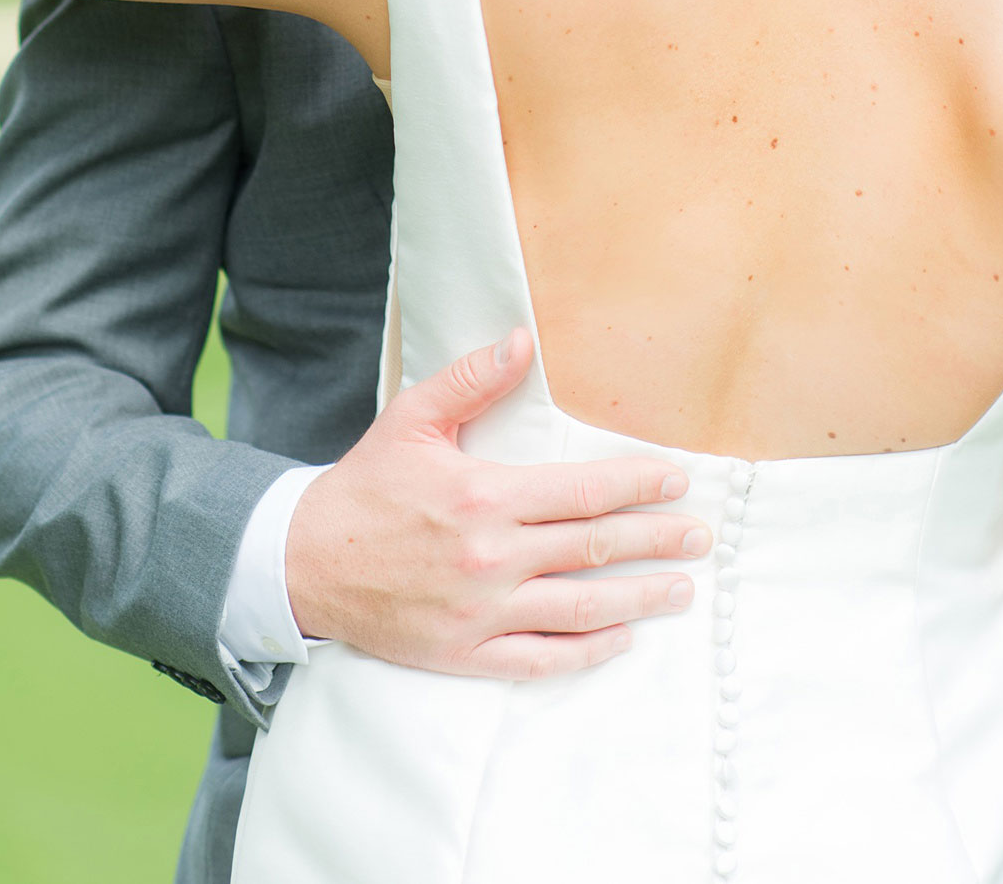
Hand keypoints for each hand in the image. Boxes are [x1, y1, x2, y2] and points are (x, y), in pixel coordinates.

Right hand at [285, 329, 709, 677]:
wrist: (304, 564)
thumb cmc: (365, 487)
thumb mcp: (412, 418)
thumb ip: (471, 380)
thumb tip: (521, 341)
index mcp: (484, 496)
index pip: (583, 491)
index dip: (637, 485)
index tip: (676, 481)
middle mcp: (490, 558)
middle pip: (593, 549)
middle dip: (655, 541)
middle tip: (698, 536)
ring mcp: (479, 612)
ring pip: (578, 608)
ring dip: (637, 598)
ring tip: (679, 589)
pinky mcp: (464, 654)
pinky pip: (539, 659)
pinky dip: (586, 652)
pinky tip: (620, 640)